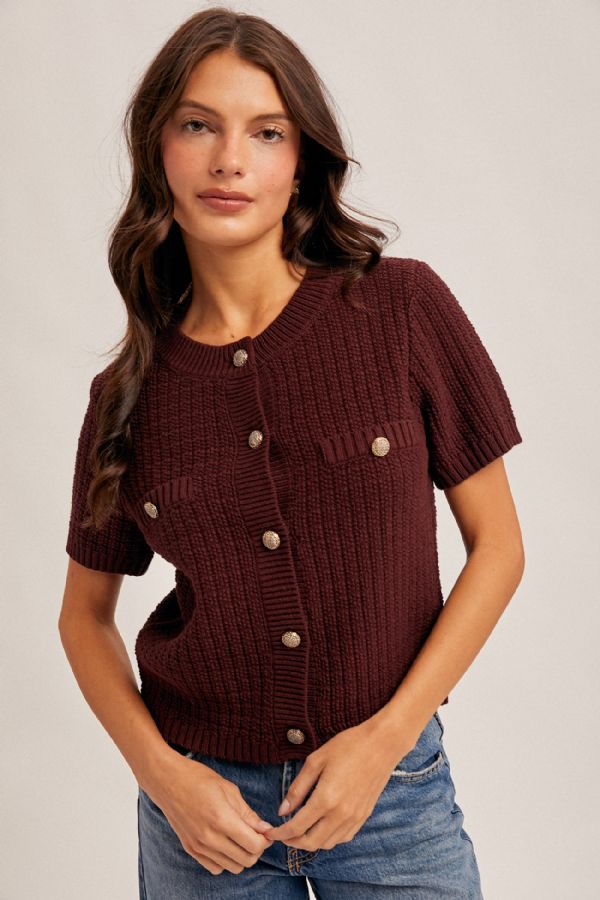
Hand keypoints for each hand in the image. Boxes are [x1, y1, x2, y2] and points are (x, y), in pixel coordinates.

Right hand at [145, 750, 274, 875]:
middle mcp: (210, 838)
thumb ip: (248, 813)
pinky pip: (215, 868)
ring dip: (242, 856)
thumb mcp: (229, 790)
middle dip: (256, 849)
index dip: (265, 840)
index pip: (254, 845)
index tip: (266, 832)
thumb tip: (265, 829)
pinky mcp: (191, 849)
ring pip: (233, 867)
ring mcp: (199, 846)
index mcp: (222, 819)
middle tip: (255, 834)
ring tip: (240, 838)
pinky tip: (225, 844)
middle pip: (246, 860)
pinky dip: (225, 861)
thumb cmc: (199, 779)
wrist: (168, 781)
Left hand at [262, 719, 413, 850]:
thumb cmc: (347, 746)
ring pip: (327, 843)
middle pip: (310, 842)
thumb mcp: (316, 761)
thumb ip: (297, 788)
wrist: (381, 744)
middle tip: (282, 835)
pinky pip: (343, 838)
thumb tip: (283, 811)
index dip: (279, 834)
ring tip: (299, 831)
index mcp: (325, 799)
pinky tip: (321, 827)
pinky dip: (328, 839)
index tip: (269, 833)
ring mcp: (354, 818)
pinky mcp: (364, 816)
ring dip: (310, 842)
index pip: (296, 828)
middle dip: (292, 842)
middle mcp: (340, 814)